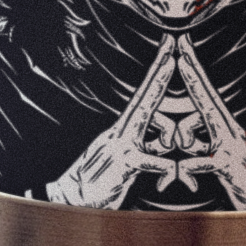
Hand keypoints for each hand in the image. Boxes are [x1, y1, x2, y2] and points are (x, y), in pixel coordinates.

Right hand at [48, 37, 181, 207]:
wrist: (70, 198)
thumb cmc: (101, 181)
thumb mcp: (129, 158)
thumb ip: (149, 146)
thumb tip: (167, 141)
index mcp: (124, 129)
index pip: (145, 95)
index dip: (157, 72)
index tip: (167, 49)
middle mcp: (121, 131)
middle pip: (145, 96)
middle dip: (160, 71)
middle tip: (172, 46)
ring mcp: (121, 145)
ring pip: (156, 124)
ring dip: (172, 136)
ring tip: (175, 160)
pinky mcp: (123, 164)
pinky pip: (151, 159)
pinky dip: (166, 167)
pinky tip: (173, 174)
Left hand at [173, 37, 245, 209]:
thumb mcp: (223, 158)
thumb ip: (202, 146)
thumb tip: (182, 140)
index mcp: (228, 128)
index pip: (207, 95)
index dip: (195, 72)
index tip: (184, 52)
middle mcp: (230, 132)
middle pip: (206, 99)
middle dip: (192, 74)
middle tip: (180, 49)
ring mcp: (231, 147)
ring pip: (192, 134)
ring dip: (181, 146)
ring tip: (183, 167)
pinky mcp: (229, 167)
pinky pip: (203, 162)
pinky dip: (189, 168)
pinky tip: (183, 172)